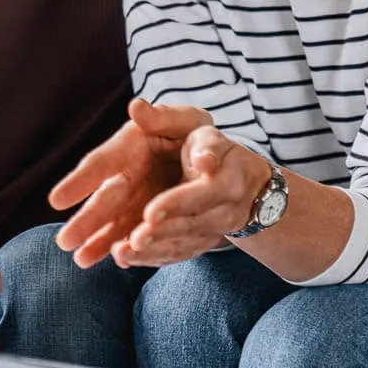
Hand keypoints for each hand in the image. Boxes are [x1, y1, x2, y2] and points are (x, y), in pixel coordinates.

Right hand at [49, 98, 211, 267]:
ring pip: (115, 224)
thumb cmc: (196, 134)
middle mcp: (127, 177)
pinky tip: (119, 261)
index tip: (57, 200)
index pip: (100, 164)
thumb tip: (136, 106)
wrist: (217, 163)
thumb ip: (163, 116)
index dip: (79, 182)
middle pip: (103, 201)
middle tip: (64, 241)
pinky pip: (136, 237)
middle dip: (85, 221)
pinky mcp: (150, 220)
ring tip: (82, 260)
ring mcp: (138, 202)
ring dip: (100, 242)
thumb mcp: (187, 120)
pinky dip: (128, 249)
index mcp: (129, 148)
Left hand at [112, 128, 270, 267]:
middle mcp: (224, 207)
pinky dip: (152, 259)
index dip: (176, 204)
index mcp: (225, 176)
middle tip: (133, 241)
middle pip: (191, 224)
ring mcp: (213, 229)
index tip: (149, 214)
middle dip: (162, 234)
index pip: (201, 192)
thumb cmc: (209, 145)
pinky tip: (125, 259)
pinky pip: (178, 254)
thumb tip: (137, 107)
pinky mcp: (200, 241)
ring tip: (122, 254)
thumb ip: (165, 117)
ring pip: (183, 244)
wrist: (246, 182)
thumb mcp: (193, 124)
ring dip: (153, 251)